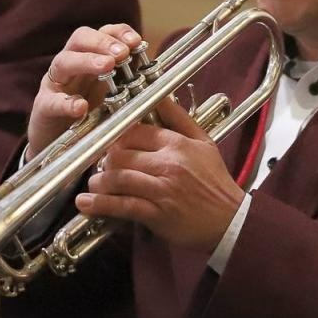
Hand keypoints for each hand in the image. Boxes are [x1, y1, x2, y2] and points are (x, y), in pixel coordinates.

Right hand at [26, 23, 142, 149]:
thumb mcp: (111, 94)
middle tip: (121, 53)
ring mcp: (54, 84)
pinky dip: (67, 103)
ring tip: (107, 66)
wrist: (59, 144)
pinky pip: (52, 101)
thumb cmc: (89, 114)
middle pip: (80, 38)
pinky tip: (81, 107)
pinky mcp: (44, 107)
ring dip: (87, 61)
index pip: (103, 33)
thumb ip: (128, 81)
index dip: (119, 33)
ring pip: (64, 61)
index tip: (136, 41)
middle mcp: (70, 64)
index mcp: (89, 57)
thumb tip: (153, 72)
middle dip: (103, 42)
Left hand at [77, 97, 242, 254]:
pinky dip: (101, 204)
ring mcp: (161, 190)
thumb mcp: (204, 143)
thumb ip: (180, 119)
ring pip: (118, 178)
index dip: (117, 136)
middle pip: (122, 154)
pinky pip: (122, 205)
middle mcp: (168, 164)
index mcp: (178, 145)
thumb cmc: (216, 182)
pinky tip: (87, 203)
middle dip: (105, 159)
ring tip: (94, 183)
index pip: (136, 131)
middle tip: (99, 164)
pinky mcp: (156, 213)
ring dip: (100, 181)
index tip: (108, 142)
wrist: (231, 220)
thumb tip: (162, 97)